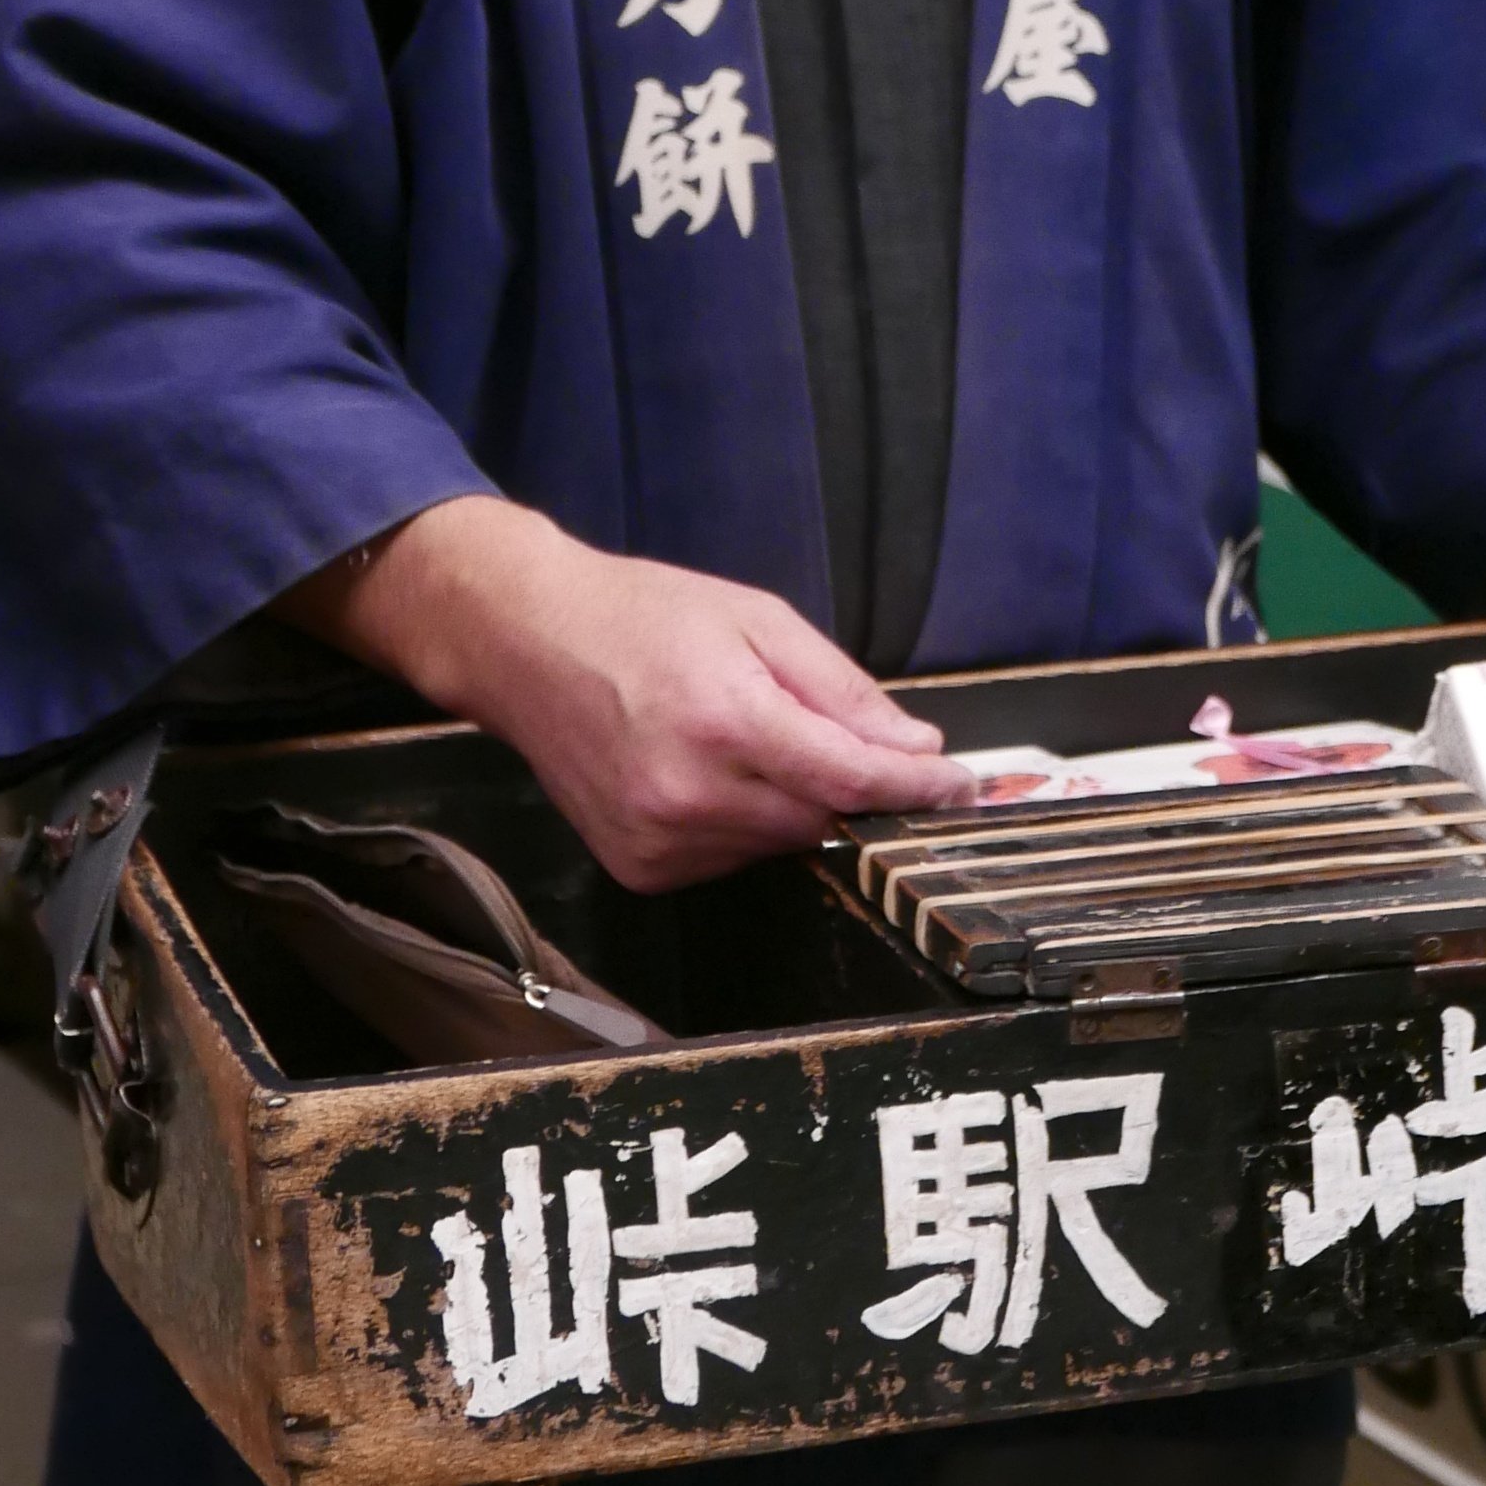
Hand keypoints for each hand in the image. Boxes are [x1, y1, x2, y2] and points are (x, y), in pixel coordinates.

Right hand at [287, 499, 972, 890]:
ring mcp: (657, 841)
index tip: (963, 786)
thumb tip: (915, 748)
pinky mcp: (638, 869)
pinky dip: (746, 824)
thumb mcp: (757, 620)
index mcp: (724, 721)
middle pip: (820, 816)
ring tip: (749, 737)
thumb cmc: (642, 616)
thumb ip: (841, 691)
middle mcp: (687, 794)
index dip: (917, 786)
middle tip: (853, 744)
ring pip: (778, 844)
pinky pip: (730, 860)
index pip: (850, 777)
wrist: (522, 644)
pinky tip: (714, 774)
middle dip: (853, 786)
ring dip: (795, 803)